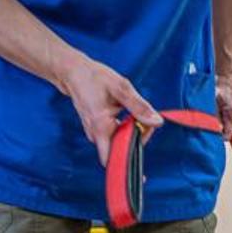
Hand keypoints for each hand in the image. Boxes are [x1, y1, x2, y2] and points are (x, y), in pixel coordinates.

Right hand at [56, 51, 162, 165]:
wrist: (74, 73)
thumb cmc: (94, 78)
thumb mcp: (120, 88)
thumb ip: (139, 106)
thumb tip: (157, 122)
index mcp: (100, 128)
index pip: (115, 159)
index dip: (132, 154)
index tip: (143, 132)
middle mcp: (96, 135)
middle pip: (121, 152)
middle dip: (136, 140)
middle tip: (144, 121)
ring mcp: (96, 134)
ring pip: (119, 144)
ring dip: (132, 133)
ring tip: (135, 115)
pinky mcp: (98, 130)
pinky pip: (115, 136)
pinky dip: (126, 129)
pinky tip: (128, 116)